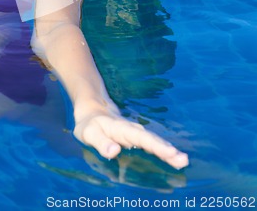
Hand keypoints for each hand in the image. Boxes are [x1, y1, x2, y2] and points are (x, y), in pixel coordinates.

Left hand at [73, 111, 188, 169]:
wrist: (93, 110)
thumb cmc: (89, 124)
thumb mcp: (89, 133)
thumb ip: (100, 142)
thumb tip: (114, 152)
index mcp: (123, 129)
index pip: (142, 138)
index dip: (157, 146)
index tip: (171, 153)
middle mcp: (133, 130)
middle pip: (153, 140)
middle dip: (168, 150)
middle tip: (184, 160)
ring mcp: (136, 134)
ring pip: (154, 142)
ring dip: (168, 151)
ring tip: (183, 161)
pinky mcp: (137, 139)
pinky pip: (152, 145)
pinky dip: (163, 151)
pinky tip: (173, 159)